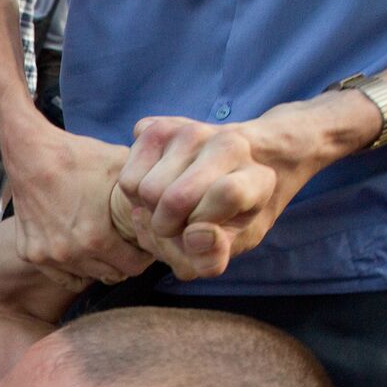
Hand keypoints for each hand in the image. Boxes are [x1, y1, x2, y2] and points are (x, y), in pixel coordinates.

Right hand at [5, 126, 153, 285]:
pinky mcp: (29, 253)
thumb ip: (146, 187)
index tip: (144, 243)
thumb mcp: (120, 166)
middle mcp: (70, 254)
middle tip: (126, 244)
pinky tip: (80, 251)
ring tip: (104, 244)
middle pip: (111, 275)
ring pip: (86, 277)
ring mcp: (47, 256)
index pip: (135, 267)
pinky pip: (61, 276)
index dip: (145, 255)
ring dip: (98, 265)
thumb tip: (170, 198)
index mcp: (96, 239)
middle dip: (123, 261)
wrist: (30, 152)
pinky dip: (73, 268)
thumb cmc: (77, 157)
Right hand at [116, 91, 380, 278]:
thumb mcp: (226, 247)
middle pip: (176, 199)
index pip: (228, 194)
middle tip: (180, 225)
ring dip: (150, 211)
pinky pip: (128, 179)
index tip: (205, 235)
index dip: (205, 227)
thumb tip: (194, 236)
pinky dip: (134, 196)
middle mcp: (230, 146)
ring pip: (147, 191)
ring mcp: (192, 132)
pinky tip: (156, 190)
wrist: (213, 180)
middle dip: (169, 226)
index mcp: (258, 179)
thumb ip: (212, 257)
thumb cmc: (222, 220)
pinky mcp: (156, 129)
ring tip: (169, 209)